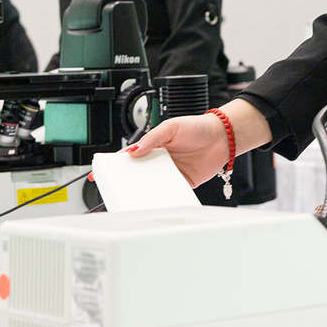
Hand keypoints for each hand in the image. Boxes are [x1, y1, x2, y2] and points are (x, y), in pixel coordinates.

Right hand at [125, 99, 271, 187]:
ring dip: (146, 191)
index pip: (131, 157)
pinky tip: (159, 199)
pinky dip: (165, 197)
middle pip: (139, 175)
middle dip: (130, 182)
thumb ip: (152, 139)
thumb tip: (133, 151)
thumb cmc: (197, 127)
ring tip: (138, 196)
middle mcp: (160, 161)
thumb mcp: (171, 127)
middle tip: (121, 188)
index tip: (104, 173)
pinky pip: (171, 192)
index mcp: (153, 146)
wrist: (222, 137)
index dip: (118, 165)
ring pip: (153, 186)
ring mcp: (171, 173)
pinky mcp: (183, 183)